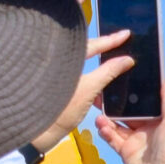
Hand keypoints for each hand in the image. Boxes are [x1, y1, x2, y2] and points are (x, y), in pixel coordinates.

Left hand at [31, 0, 133, 153]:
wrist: (37, 130)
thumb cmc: (60, 109)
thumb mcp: (89, 90)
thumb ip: (109, 72)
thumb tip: (127, 60)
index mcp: (64, 58)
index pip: (92, 44)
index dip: (111, 39)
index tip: (126, 33)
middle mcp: (59, 61)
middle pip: (85, 48)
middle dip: (103, 44)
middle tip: (120, 40)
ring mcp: (58, 74)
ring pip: (81, 61)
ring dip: (97, 60)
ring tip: (113, 56)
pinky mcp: (57, 85)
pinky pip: (78, 73)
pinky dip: (90, 73)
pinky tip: (100, 76)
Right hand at [95, 77, 164, 163]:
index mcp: (162, 121)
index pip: (146, 103)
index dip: (135, 93)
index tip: (122, 79)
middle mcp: (148, 128)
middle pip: (129, 112)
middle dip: (116, 104)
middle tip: (102, 93)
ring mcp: (136, 140)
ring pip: (118, 124)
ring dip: (108, 117)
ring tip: (98, 111)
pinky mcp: (125, 151)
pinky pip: (113, 138)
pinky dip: (105, 131)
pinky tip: (100, 125)